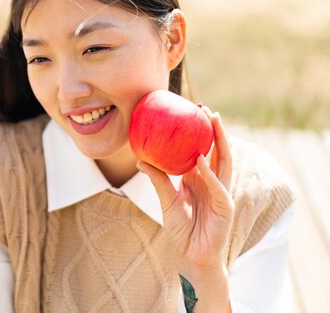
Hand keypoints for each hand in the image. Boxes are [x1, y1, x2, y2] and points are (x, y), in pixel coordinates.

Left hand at [137, 107, 233, 269]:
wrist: (191, 256)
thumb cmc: (181, 229)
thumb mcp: (166, 200)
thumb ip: (158, 180)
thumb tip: (140, 160)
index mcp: (199, 178)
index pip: (203, 150)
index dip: (200, 133)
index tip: (192, 112)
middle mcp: (212, 181)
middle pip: (218, 150)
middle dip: (215, 129)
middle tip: (205, 109)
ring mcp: (221, 192)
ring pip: (225, 162)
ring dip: (221, 141)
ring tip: (213, 122)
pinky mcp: (225, 205)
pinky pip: (217, 185)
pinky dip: (210, 172)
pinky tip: (203, 158)